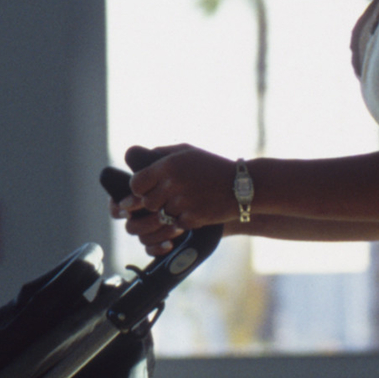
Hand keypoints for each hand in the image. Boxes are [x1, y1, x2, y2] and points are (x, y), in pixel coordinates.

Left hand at [121, 144, 235, 246]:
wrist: (243, 185)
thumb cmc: (213, 166)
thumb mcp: (188, 152)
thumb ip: (161, 154)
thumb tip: (138, 161)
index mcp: (168, 165)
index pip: (136, 184)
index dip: (139, 189)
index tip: (147, 190)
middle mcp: (173, 183)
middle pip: (147, 203)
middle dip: (155, 203)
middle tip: (168, 198)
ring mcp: (183, 203)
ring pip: (161, 216)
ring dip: (169, 213)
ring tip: (184, 203)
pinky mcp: (193, 219)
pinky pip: (176, 225)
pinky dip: (182, 221)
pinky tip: (194, 211)